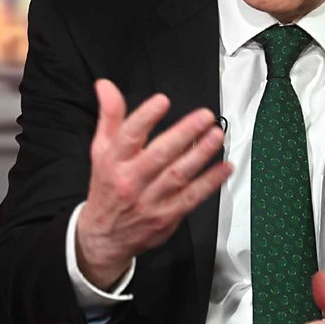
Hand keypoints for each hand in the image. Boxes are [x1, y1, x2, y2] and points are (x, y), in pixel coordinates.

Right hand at [75, 79, 232, 289]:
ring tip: (216, 135)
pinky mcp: (167, 216)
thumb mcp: (100, 150)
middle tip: (204, 117)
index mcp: (113, 162)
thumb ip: (109, 116)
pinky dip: (210, 182)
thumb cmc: (106, 187)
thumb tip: (105, 86)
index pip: (128, 136)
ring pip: (178, 175)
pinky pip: (192, 197)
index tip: (162, 101)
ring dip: (200, 154)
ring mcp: (150, 200)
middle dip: (184, 133)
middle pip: (159, 155)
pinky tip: (224, 166)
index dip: (145, 117)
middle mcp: (131, 181)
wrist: (105, 237)